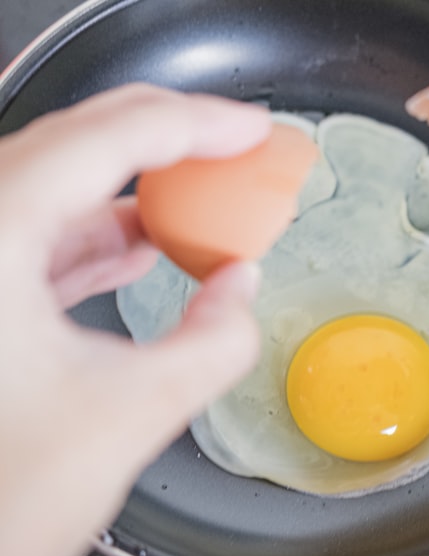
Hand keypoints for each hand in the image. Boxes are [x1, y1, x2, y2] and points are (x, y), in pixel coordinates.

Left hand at [0, 85, 268, 555]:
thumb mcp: (130, 417)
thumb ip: (211, 343)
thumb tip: (240, 291)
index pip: (105, 142)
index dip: (193, 125)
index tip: (251, 130)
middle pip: (74, 144)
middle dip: (166, 142)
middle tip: (236, 149)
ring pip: (53, 188)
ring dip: (133, 192)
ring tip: (204, 205)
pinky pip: (35, 236)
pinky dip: (96, 236)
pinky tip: (144, 248)